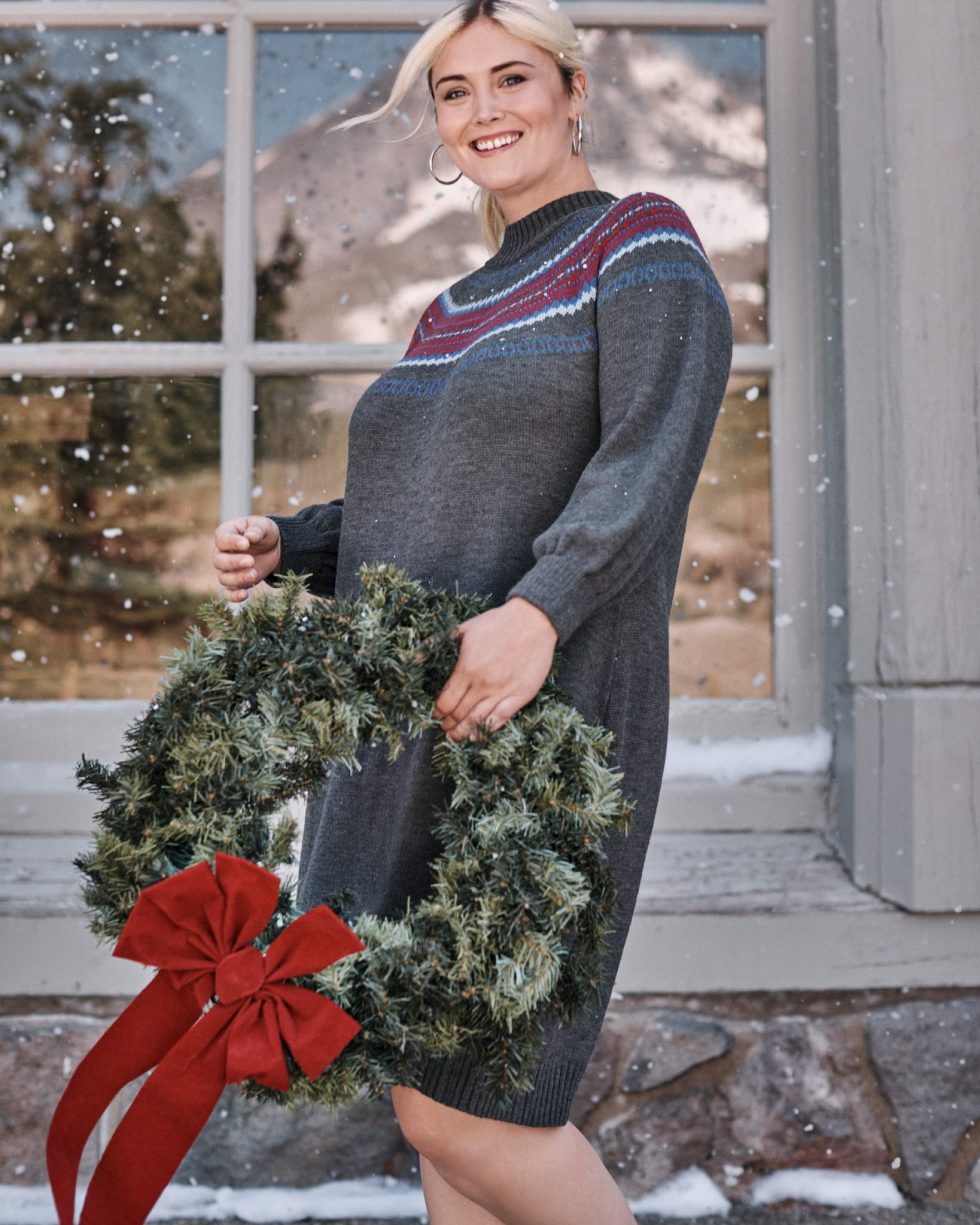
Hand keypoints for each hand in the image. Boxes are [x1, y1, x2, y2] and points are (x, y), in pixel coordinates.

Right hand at [212, 516, 281, 602]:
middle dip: (234, 563)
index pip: (221, 539)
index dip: (231, 543)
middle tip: (251, 561)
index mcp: (225, 534)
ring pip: (224, 578)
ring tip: (254, 574)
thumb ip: (257, 529)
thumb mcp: (264, 526)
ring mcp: (227, 569)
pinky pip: (228, 593)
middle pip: (219, 561)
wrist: (272, 548)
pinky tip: (245, 595)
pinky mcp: (235, 582)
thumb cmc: (264, 533)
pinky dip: (234, 596)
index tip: (246, 544)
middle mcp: (221, 553)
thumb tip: (250, 537)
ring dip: (238, 578)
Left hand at [434, 597, 558, 741]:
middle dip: (448, 724)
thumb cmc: (497, 623)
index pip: (446, 701)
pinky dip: (486, 730)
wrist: (532, 621)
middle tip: (444, 728)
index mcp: (467, 668)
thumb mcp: (464, 628)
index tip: (435, 714)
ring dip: (463, 731)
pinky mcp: (520, 695)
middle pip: (459, 714)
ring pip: (477, 720)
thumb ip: (439, 643)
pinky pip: (500, 719)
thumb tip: (415, 657)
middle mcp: (483, 684)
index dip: (438, 711)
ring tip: (455, 737)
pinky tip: (477, 736)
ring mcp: (502, 691)